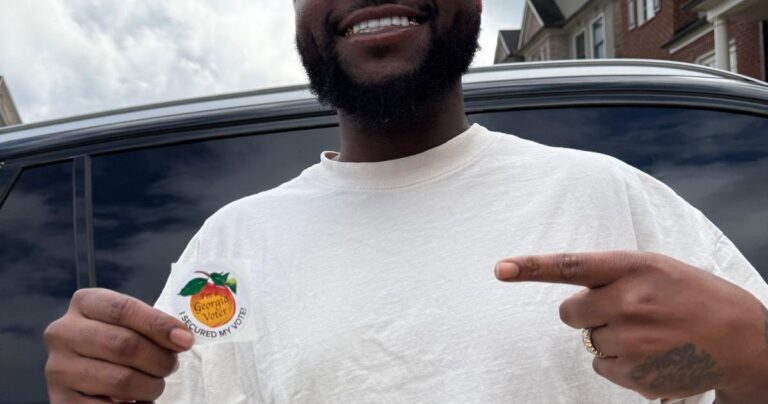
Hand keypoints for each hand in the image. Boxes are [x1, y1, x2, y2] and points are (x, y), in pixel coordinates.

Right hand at [44, 288, 194, 402]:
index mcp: (84, 303)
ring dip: (150, 386)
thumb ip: (154, 326)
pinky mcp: (60, 401)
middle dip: (159, 359)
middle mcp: (63, 332)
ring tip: (155, 385)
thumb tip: (183, 339)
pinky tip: (139, 401)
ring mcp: (58, 368)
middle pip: (123, 345)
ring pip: (119, 380)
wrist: (85, 372)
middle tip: (171, 366)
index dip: (159, 325)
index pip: (124, 309)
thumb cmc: (116, 340)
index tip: (185, 340)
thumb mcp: (131, 324)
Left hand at [494, 251, 767, 400]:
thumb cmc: (694, 297)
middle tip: (623, 312)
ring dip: (610, 338)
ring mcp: (631, 341)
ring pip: (589, 341)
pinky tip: (652, 354)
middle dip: (586, 312)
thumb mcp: (658, 269)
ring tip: (650, 333)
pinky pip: (602, 366)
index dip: (531, 267)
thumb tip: (573, 289)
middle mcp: (629, 302)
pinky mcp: (634, 374)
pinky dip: (620, 362)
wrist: (743, 341)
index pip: (571, 266)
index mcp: (634, 268)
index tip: (500, 268)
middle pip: (570, 312)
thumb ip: (614, 273)